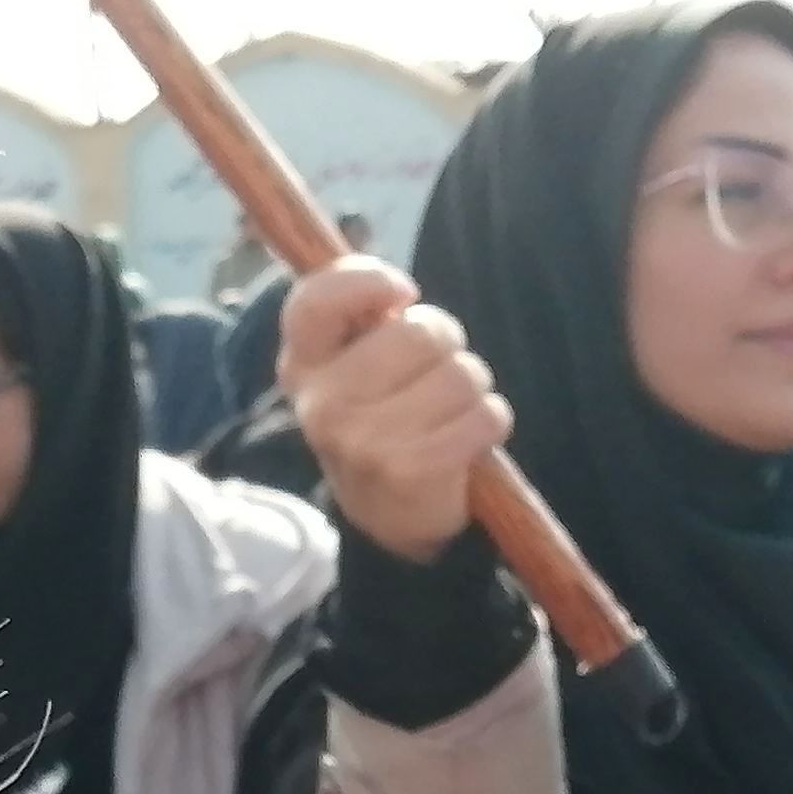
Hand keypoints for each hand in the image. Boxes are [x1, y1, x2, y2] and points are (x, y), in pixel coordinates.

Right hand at [281, 256, 509, 565]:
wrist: (389, 513)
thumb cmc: (381, 413)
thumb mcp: (353, 360)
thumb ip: (362, 314)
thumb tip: (398, 292)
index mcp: (302, 365)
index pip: (317, 300)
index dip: (368, 280)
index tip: (402, 295)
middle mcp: (321, 405)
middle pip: (419, 334)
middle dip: (446, 342)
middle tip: (433, 371)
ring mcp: (362, 442)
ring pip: (460, 375)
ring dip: (472, 387)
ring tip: (448, 409)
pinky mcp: (409, 471)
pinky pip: (484, 417)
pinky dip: (490, 422)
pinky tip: (465, 437)